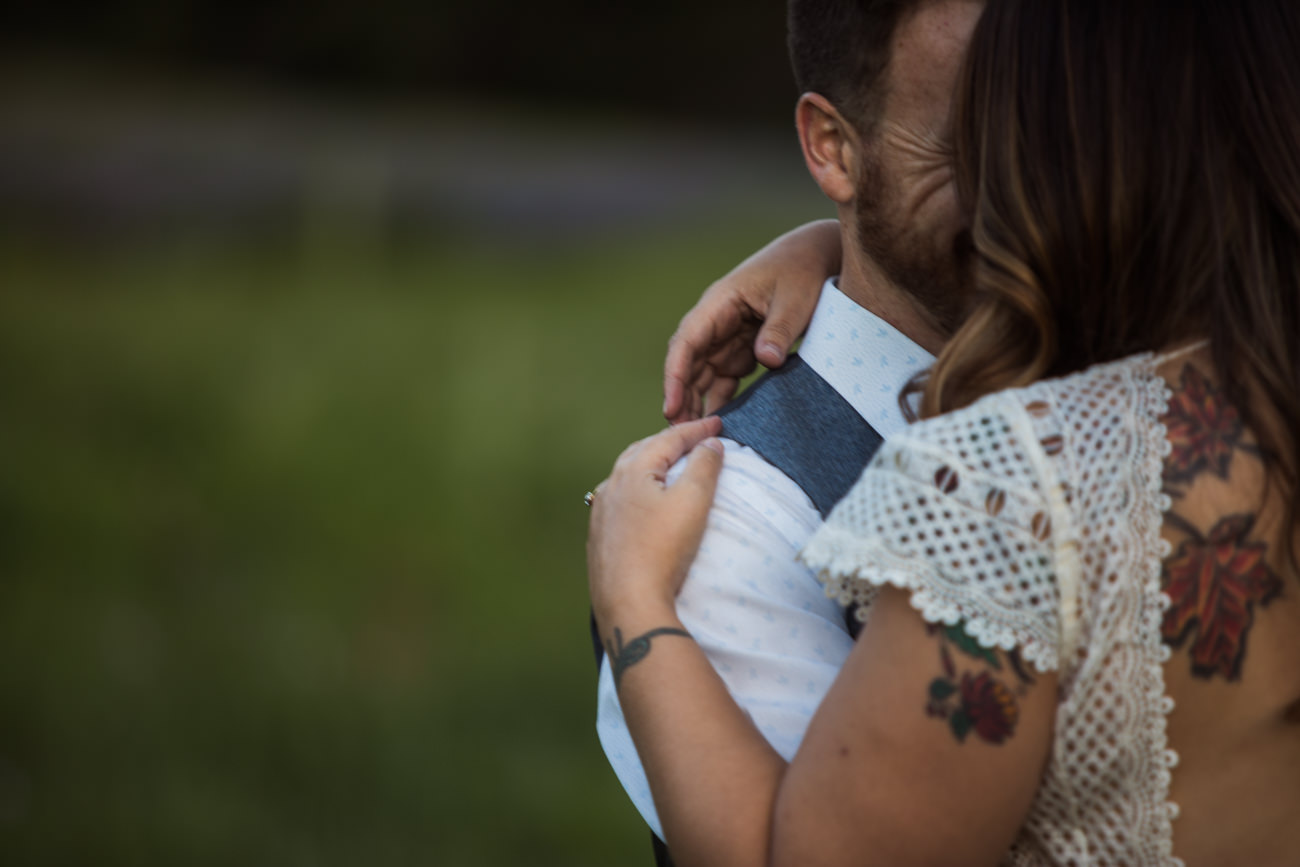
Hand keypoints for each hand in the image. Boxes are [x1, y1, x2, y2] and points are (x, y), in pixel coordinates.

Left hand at [587, 416, 724, 628]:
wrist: (629, 602)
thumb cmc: (662, 550)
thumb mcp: (692, 502)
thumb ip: (704, 466)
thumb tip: (709, 444)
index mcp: (631, 471)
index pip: (668, 439)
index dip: (696, 429)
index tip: (719, 423)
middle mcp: (610, 486)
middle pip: (643, 451)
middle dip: (670, 441)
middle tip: (696, 437)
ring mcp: (601, 512)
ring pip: (627, 474)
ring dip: (651, 462)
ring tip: (671, 462)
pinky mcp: (600, 536)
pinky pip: (621, 498)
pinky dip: (639, 487)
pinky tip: (644, 498)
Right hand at [662, 220, 841, 422]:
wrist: (818, 256)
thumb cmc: (803, 270)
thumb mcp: (796, 299)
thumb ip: (780, 329)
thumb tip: (767, 361)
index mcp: (720, 302)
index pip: (687, 341)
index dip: (675, 375)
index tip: (671, 406)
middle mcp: (717, 320)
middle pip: (689, 362)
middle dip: (682, 397)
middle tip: (680, 434)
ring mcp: (728, 334)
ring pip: (703, 373)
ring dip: (697, 401)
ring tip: (696, 436)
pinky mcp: (743, 346)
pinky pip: (725, 376)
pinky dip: (720, 398)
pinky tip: (721, 423)